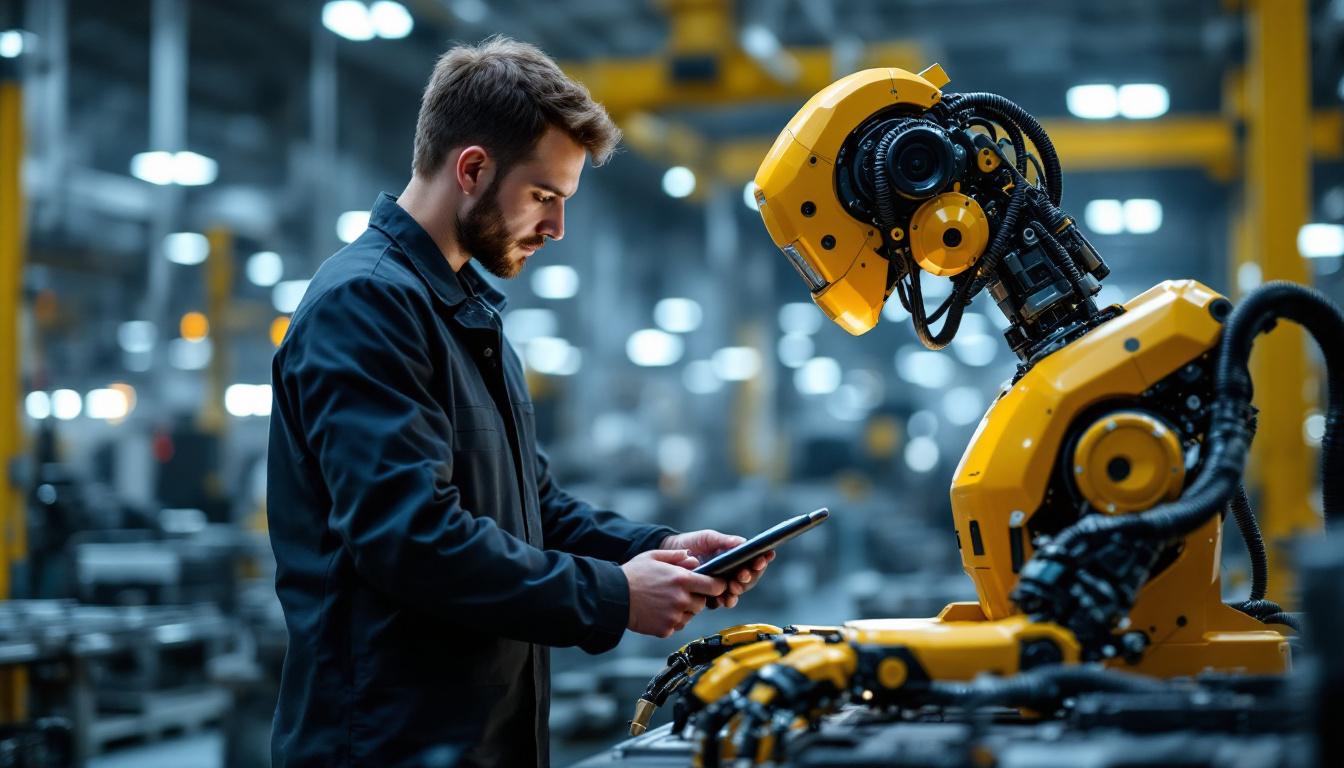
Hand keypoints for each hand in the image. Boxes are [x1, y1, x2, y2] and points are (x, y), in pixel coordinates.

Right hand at [621, 549, 727, 637]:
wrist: (613, 596)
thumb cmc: (632, 574)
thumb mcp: (653, 556)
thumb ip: (676, 556)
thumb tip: (692, 557)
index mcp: (681, 579)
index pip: (714, 586)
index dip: (716, 585)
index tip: (714, 585)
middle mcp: (681, 599)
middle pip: (703, 603)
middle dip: (696, 598)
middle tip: (680, 593)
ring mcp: (674, 616)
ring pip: (691, 615)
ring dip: (684, 610)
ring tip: (666, 602)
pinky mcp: (665, 629)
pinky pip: (677, 626)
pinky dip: (672, 621)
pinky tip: (659, 612)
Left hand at [660, 530, 774, 608]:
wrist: (671, 554)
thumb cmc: (692, 543)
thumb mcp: (708, 538)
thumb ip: (724, 541)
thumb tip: (742, 542)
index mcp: (735, 558)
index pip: (753, 562)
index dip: (761, 561)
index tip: (762, 559)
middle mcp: (731, 573)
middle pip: (748, 579)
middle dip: (749, 577)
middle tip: (744, 575)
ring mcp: (721, 585)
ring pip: (736, 592)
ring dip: (738, 591)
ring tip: (734, 587)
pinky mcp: (709, 595)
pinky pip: (720, 601)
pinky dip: (724, 600)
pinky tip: (723, 598)